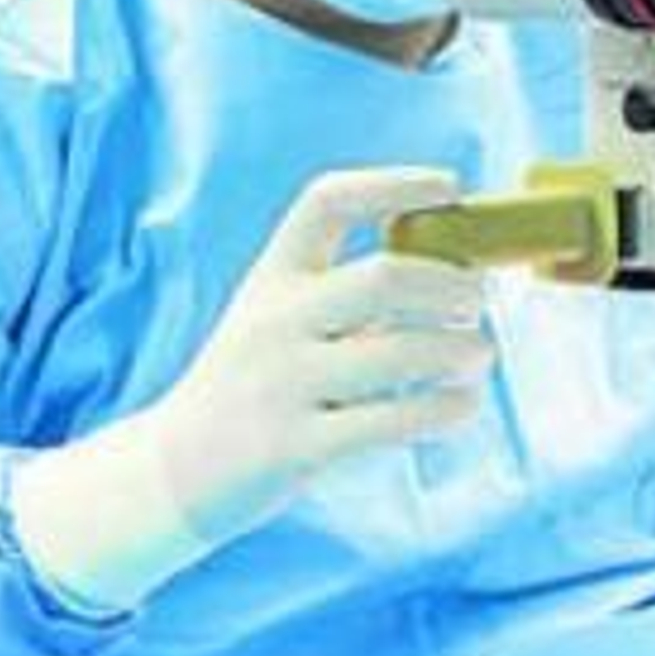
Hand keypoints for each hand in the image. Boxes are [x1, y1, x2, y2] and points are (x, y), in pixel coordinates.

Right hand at [17, 166, 492, 609]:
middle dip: (451, 284)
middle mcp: (274, 321)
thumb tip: (455, 271)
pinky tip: (462, 403)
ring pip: (400, 353)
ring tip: (480, 354)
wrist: (174, 471)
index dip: (393, 184)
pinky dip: (444, 407)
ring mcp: (284, 384)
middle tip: (478, 300)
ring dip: (460, 349)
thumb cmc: (250, 388)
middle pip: (384, 278)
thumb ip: (345, 297)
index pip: (327, 202)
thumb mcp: (275, 322)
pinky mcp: (298, 446)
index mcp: (272, 277)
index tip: (449, 185)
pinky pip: (392, 421)